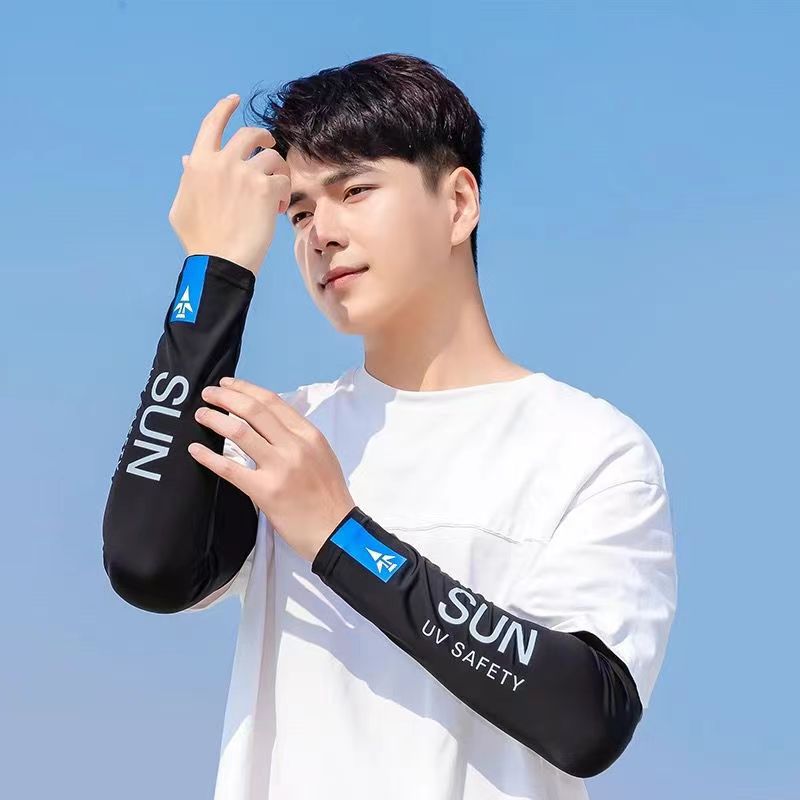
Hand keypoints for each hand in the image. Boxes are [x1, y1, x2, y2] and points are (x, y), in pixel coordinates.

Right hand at [168, 93, 291, 275]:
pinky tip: (278, 210)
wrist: (219, 261)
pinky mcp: (266, 188)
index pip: (212, 124)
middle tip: (271, 147)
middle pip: (250, 134)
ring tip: (277, 194)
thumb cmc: (199, 240)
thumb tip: (188, 158)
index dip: (225, 108)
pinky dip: (284, 194)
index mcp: (199, 163)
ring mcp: (245, 173)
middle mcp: (222, 161)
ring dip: (278, 172)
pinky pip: (283, 181)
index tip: (235, 99)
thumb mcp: (182, 206)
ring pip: (273, 158)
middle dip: (264, 137)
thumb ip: (189, 178)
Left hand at [187, 376, 355, 562]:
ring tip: (201, 415)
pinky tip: (195, 450)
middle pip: (253, 410)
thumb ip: (298, 438)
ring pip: (239, 432)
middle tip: (208, 394)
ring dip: (215, 419)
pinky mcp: (265, 491)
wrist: (336, 531)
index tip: (228, 385)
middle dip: (226, 397)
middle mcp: (295, 446)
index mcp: (309, 435)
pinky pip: (230, 468)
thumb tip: (268, 423)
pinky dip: (208, 457)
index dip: (246, 389)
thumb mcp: (322, 455)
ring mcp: (280, 467)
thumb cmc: (328, 496)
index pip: (272, 402)